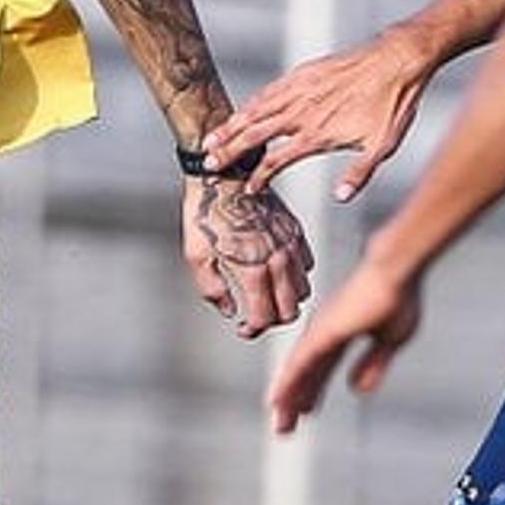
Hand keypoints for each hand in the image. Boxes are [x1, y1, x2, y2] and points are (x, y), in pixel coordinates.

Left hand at [182, 175, 315, 337]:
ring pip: (303, 289)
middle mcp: (278, 260)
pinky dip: (297, 276)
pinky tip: (278, 273)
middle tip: (256, 319)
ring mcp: (290, 245)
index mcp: (253, 269)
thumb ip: (213, 290)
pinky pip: (308, 264)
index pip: (264, 317)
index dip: (253, 330)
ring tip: (268, 298)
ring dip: (287, 300)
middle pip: (290, 310)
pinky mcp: (296, 231)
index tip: (243, 328)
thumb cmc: (206, 212)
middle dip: (273, 321)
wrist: (223, 175)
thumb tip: (229, 310)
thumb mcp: (196, 256)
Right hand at [203, 33, 433, 201]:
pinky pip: (270, 91)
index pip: (277, 160)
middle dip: (230, 151)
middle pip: (256, 135)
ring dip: (232, 126)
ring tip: (210, 138)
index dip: (259, 177)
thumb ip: (359, 173)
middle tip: (208, 164)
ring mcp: (301, 90)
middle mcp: (303, 112)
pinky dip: (251, 103)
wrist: (399, 59)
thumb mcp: (382, 145)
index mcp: (318, 134)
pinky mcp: (304, 73)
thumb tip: (341, 198)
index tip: (248, 189)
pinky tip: (242, 110)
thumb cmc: (394, 104)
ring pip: (256, 111)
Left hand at [267, 257, 422, 432]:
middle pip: (304, 374)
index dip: (313, 391)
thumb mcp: (390, 339)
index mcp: (341, 333)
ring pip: (298, 372)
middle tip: (284, 429)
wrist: (397, 270)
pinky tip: (276, 400)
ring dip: (287, 399)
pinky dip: (287, 383)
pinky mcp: (323, 332)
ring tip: (279, 424)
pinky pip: (300, 363)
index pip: (322, 369)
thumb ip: (373, 363)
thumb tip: (358, 390)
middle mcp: (324, 332)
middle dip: (295, 402)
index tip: (305, 413)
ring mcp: (321, 331)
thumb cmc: (398, 295)